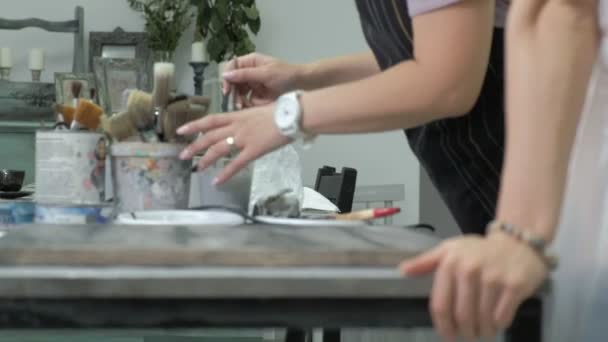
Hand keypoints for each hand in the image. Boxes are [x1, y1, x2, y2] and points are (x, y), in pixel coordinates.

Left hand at [177, 105, 290, 183]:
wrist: (294, 115)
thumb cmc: (282, 111)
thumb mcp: (260, 110)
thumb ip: (249, 119)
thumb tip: (246, 124)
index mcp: (238, 115)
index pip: (210, 120)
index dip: (194, 125)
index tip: (181, 131)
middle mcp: (237, 126)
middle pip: (209, 136)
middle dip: (194, 146)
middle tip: (182, 156)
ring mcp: (244, 139)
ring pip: (218, 150)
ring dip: (205, 160)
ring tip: (197, 169)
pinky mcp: (254, 151)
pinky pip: (236, 164)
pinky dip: (225, 174)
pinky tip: (217, 181)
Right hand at [222, 53, 302, 108]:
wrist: (304, 84)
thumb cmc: (287, 74)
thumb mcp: (265, 73)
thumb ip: (245, 74)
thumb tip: (226, 74)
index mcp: (251, 62)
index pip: (232, 67)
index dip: (227, 78)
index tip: (227, 90)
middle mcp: (250, 72)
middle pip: (234, 82)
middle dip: (234, 93)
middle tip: (236, 104)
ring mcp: (255, 84)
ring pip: (240, 93)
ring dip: (241, 100)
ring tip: (243, 107)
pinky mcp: (259, 95)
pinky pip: (249, 100)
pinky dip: (250, 105)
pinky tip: (255, 107)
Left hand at [400, 233, 547, 341]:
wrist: (517, 243)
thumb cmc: (479, 251)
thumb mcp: (449, 250)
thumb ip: (425, 262)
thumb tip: (402, 270)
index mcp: (450, 263)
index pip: (440, 305)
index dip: (443, 327)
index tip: (448, 336)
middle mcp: (470, 270)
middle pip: (462, 317)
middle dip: (465, 333)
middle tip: (469, 335)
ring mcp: (493, 278)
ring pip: (483, 320)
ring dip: (483, 332)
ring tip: (483, 331)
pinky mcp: (514, 285)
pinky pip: (502, 318)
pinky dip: (498, 325)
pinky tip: (497, 322)